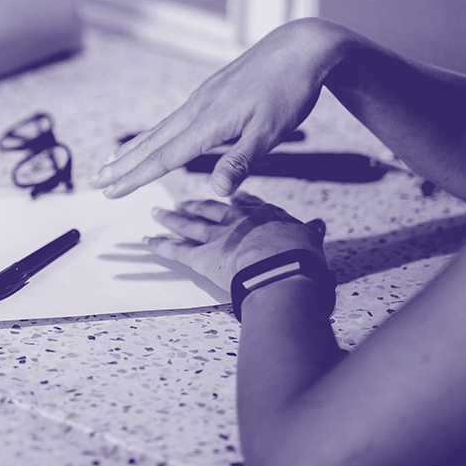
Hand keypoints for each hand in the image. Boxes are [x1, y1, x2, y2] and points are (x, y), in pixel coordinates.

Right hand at [90, 18, 345, 197]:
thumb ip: (241, 162)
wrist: (300, 47)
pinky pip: (173, 119)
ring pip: (159, 129)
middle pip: (151, 142)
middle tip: (94, 180)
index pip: (164, 156)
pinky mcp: (211, 93)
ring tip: (110, 162)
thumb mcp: (272, 132)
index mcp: (209, 122)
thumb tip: (216, 191)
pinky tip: (154, 138)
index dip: (136, 177)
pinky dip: (154, 134)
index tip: (110, 192)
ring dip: (133, 149)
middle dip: (122, 164)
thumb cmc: (290, 90)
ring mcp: (202, 98)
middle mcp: (197, 108)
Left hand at [144, 193, 325, 289]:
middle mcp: (236, 221)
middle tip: (182, 203)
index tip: (229, 196)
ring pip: (188, 225)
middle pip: (211, 210)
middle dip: (196, 206)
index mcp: (263, 216)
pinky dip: (159, 245)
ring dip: (171, 219)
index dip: (236, 201)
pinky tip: (146, 241)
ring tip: (156, 213)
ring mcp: (216, 237)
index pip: (246, 204)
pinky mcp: (202, 257)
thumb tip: (319, 225)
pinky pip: (175, 250)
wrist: (282, 269)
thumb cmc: (300, 258)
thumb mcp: (310, 240)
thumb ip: (310, 232)